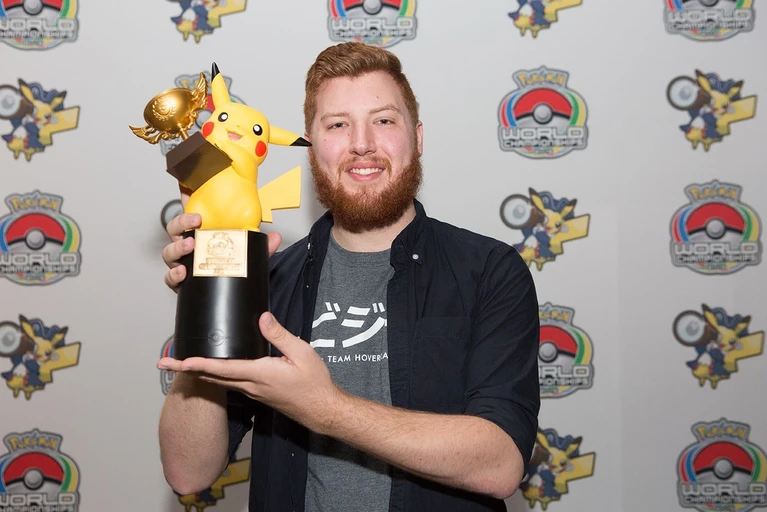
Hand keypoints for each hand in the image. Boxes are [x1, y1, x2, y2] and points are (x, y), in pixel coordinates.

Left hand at [157, 312, 342, 433]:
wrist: (322, 409)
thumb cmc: (314, 383)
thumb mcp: (302, 353)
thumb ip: (279, 335)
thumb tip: (261, 317)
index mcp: (259, 374)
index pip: (222, 368)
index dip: (199, 363)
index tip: (179, 361)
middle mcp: (250, 385)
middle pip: (211, 377)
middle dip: (186, 370)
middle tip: (163, 363)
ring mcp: (252, 391)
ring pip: (218, 381)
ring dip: (197, 372)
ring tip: (179, 365)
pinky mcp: (256, 393)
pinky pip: (229, 383)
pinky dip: (213, 375)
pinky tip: (211, 369)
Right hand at [161, 184, 281, 291]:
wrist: (231, 292)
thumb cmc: (234, 266)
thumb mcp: (249, 253)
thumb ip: (261, 245)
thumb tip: (275, 237)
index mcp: (202, 232)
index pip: (190, 211)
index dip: (185, 197)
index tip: (186, 186)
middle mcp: (189, 245)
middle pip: (174, 229)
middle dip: (182, 222)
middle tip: (196, 221)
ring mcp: (183, 262)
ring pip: (169, 252)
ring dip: (177, 247)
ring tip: (190, 246)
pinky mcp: (181, 281)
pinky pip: (170, 277)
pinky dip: (174, 275)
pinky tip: (182, 272)